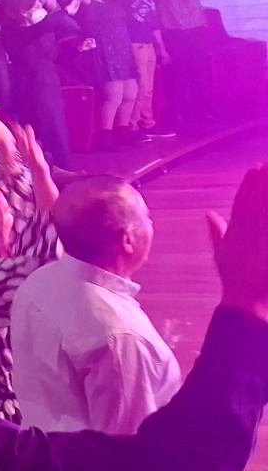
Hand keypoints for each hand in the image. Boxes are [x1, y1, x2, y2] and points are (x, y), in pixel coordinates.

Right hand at [209, 167, 267, 322]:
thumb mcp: (221, 254)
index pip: (241, 201)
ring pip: (263, 208)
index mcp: (235, 230)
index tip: (256, 167)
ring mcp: (260, 237)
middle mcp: (247, 229)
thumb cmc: (235, 280)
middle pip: (256, 200)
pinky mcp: (265, 245)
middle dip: (263, 182)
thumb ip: (216, 232)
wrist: (250, 302)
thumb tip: (208, 215)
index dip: (248, 184)